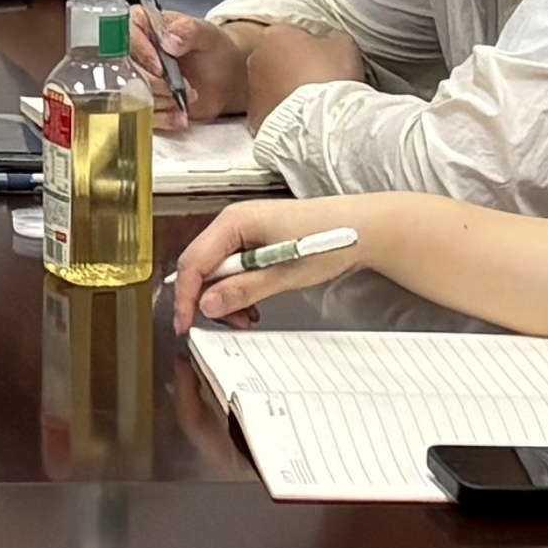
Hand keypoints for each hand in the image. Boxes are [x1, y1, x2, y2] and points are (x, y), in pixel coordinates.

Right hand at [138, 5, 234, 124]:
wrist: (222, 76)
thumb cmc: (211, 47)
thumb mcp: (206, 34)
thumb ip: (189, 30)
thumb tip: (169, 40)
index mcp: (139, 25)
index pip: (126, 36)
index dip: (141, 53)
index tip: (160, 67)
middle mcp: (129, 52)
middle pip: (125, 71)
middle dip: (156, 84)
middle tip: (185, 86)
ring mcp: (132, 81)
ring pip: (132, 97)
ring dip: (162, 102)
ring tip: (190, 97)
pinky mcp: (140, 104)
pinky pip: (142, 116)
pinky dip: (163, 119)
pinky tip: (181, 116)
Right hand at [169, 195, 369, 331]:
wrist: (361, 228)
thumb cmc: (328, 240)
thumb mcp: (284, 273)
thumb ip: (243, 289)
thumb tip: (208, 305)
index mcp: (234, 222)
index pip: (194, 263)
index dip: (186, 297)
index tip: (186, 325)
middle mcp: (233, 222)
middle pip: (201, 266)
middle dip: (209, 300)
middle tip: (229, 324)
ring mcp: (244, 231)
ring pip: (216, 270)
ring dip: (226, 298)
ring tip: (248, 316)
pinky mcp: (256, 240)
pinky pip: (233, 268)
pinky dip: (238, 289)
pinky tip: (254, 304)